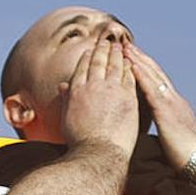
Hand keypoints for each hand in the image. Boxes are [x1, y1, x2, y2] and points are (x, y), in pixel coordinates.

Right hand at [56, 33, 137, 157]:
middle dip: (103, 49)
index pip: (83, 67)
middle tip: (108, 41)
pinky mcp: (128, 97)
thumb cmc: (79, 141)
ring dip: (118, 54)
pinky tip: (132, 62)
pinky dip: (130, 67)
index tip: (92, 49)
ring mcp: (112, 90)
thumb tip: (63, 86)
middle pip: (99, 61)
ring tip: (121, 47)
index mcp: (76, 90)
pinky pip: (129, 77)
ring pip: (115, 65)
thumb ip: (66, 98)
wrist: (97, 153)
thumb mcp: (66, 118)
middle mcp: (93, 86)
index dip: (89, 56)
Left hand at [124, 44, 195, 170]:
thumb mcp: (170, 134)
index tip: (132, 56)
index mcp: (173, 105)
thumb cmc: (184, 155)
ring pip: (152, 76)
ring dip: (138, 60)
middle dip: (140, 57)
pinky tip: (131, 65)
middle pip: (154, 73)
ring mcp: (171, 103)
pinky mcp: (167, 112)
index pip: (157, 81)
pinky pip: (151, 90)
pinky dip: (141, 76)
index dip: (145, 67)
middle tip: (126, 44)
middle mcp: (173, 99)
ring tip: (125, 48)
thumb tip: (151, 126)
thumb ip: (162, 124)